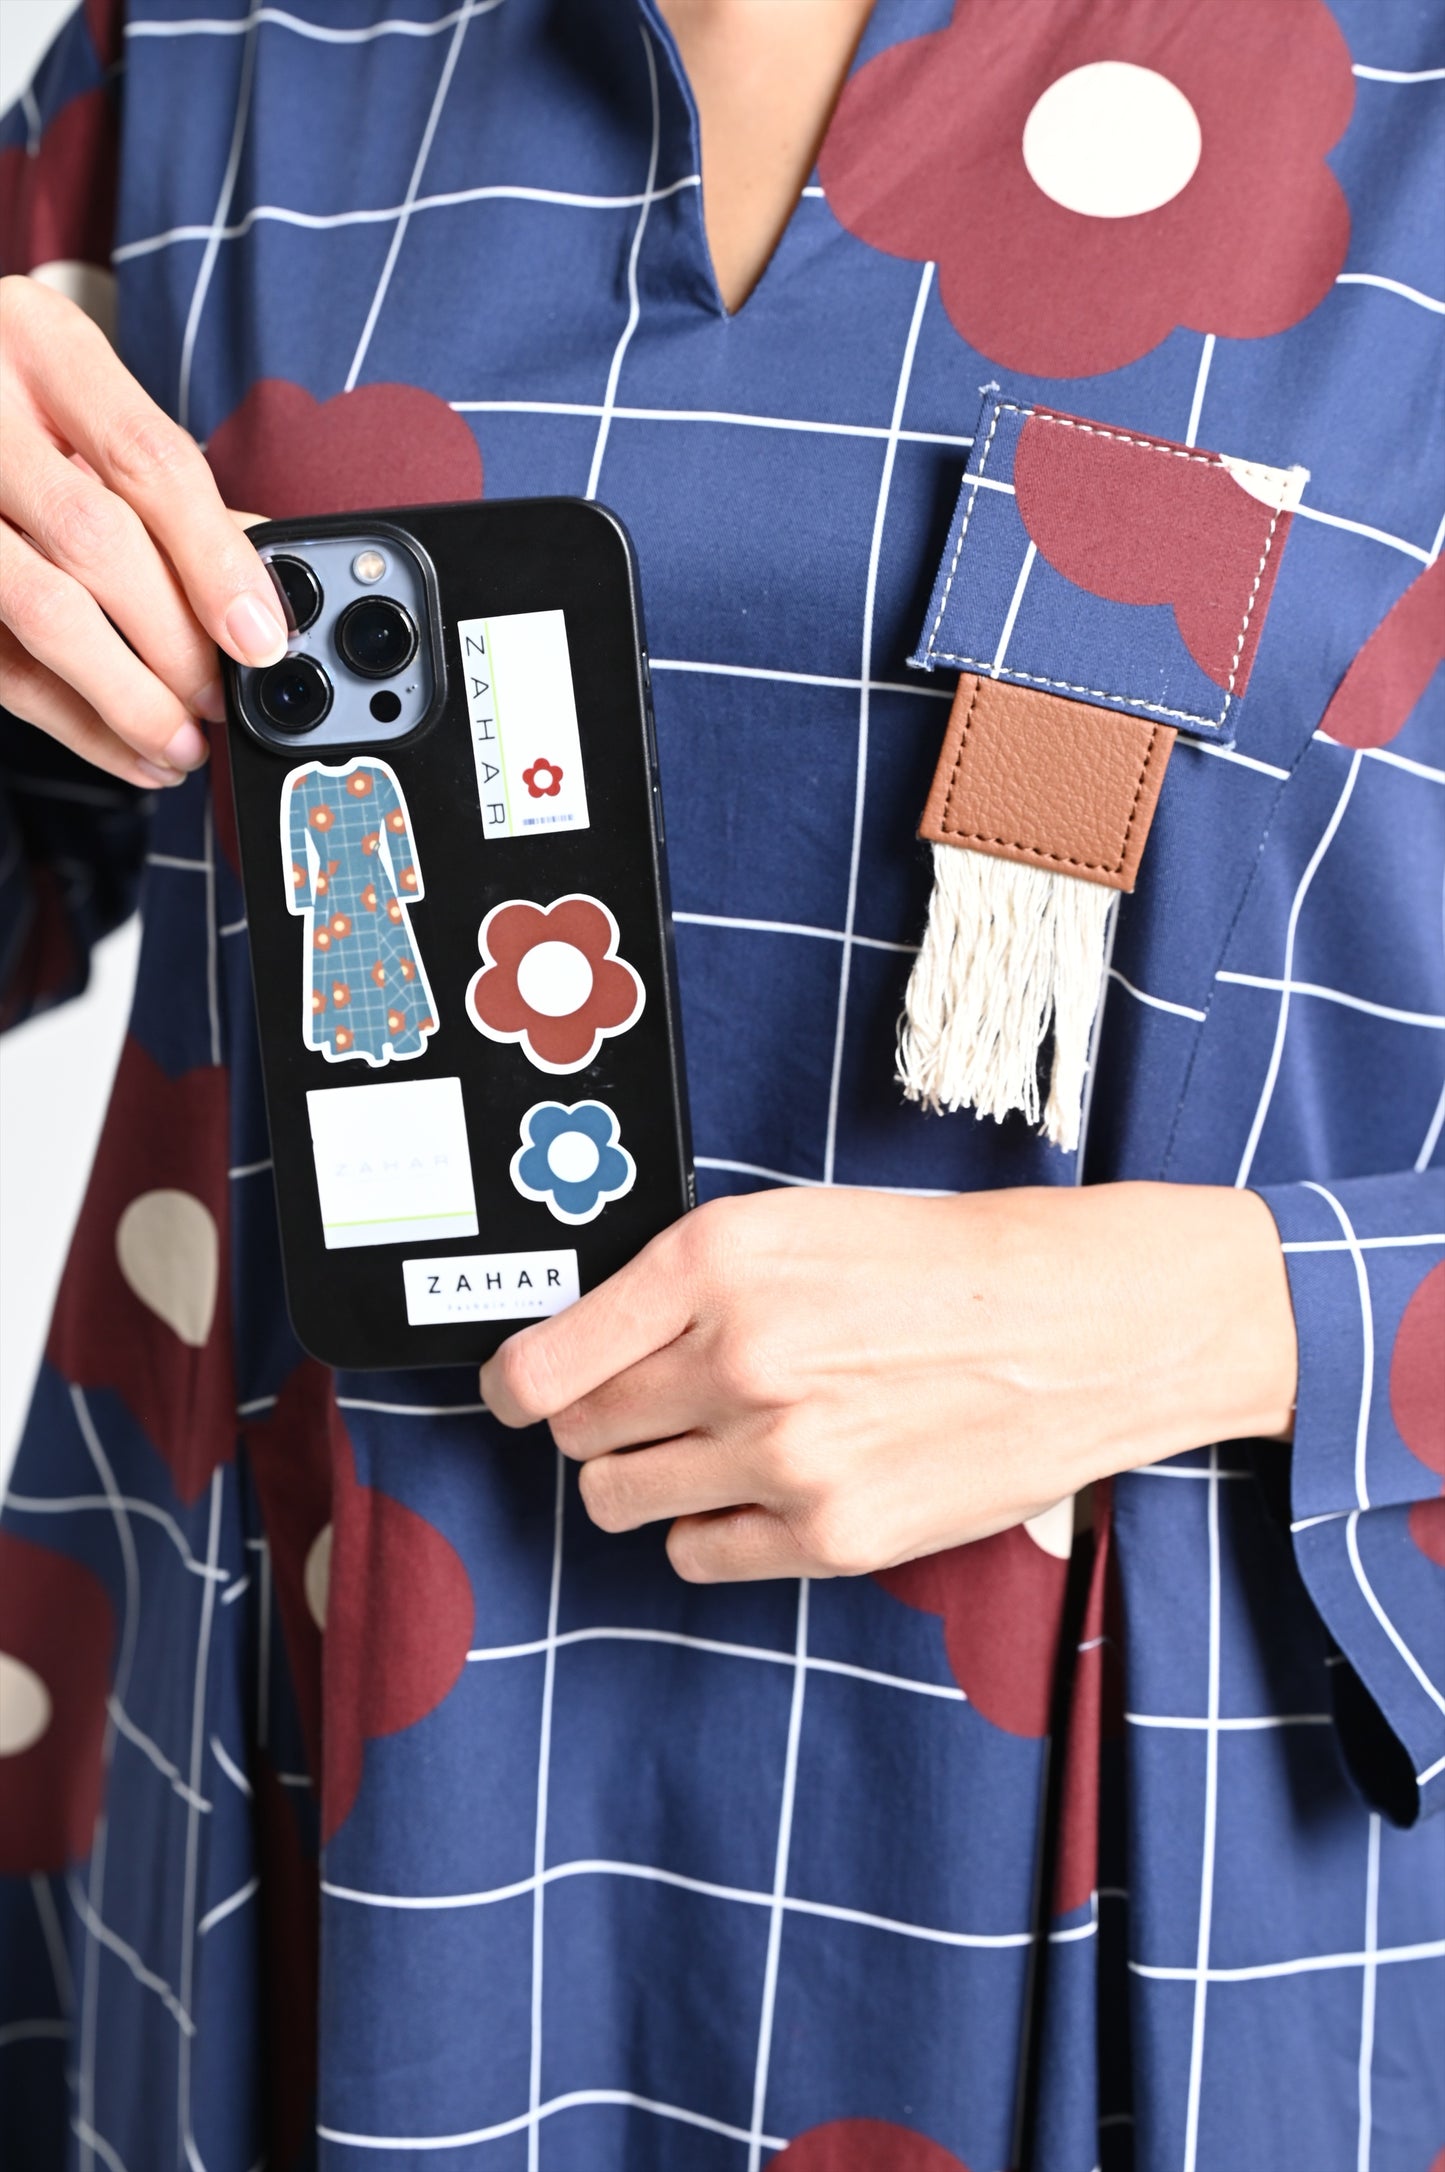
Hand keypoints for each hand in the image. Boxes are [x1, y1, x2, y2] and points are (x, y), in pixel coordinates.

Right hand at [0, 276, 288, 789]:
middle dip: (174, 639)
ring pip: (39, 608)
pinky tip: (124, 748)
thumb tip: (265, 584)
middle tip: (221, 696)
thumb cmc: (10, 392)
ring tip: (181, 743)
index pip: (147, 457)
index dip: (216, 557)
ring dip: (123, 695)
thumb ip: (162, 480)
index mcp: (41, 343)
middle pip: (95, 539)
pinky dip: (70, 719)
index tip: (261, 636)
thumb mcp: (83, 398)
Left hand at [480, 1181, 1297, 1581]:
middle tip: (651, 1405)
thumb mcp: (792, 1225)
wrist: (1080, 1323)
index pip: (544, 1364)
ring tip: (708, 1447)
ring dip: (643, 1478)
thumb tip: (582, 1343)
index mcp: (715, 1264)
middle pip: (579, 1434)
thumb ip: (680, 1282)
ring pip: (620, 1501)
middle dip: (597, 1422)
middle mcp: (735, 1361)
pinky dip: (711, 1528)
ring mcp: (781, 1458)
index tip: (516, 1394)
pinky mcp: (830, 1537)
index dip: (514, 1385)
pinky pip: (696, 1556)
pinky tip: (762, 1488)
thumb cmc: (939, 1263)